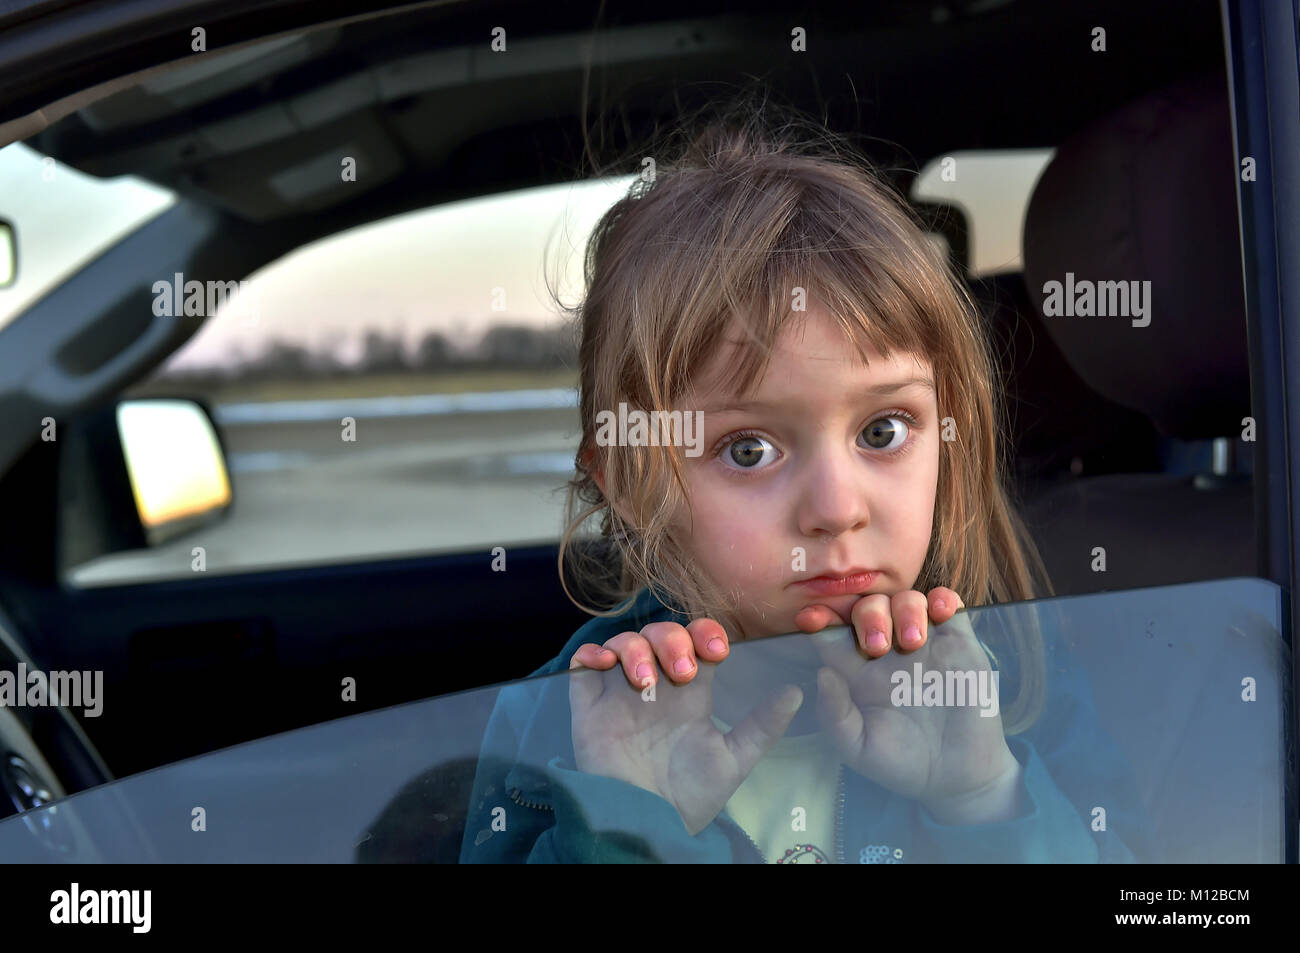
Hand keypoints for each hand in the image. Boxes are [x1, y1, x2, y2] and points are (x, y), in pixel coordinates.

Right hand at [568, 620, 803, 834]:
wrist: (649, 823)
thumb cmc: (691, 797)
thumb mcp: (733, 759)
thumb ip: (763, 726)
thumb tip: (797, 691)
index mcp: (690, 693)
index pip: (697, 642)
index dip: (706, 633)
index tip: (718, 651)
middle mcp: (657, 686)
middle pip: (661, 634)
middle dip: (672, 640)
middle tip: (682, 672)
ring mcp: (621, 693)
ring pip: (625, 642)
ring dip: (636, 649)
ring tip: (647, 681)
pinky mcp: (589, 706)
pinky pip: (582, 665)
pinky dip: (591, 655)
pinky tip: (605, 666)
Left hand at [798, 589, 1023, 822]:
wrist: (956, 775)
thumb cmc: (900, 763)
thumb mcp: (858, 747)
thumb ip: (835, 714)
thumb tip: (822, 673)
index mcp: (855, 670)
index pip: (832, 631)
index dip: (820, 617)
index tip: (811, 619)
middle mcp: (886, 649)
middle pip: (868, 607)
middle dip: (868, 616)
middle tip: (877, 648)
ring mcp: (923, 642)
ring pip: (906, 599)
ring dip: (905, 609)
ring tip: (913, 643)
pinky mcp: (957, 642)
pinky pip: (947, 604)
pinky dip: (943, 599)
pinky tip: (941, 613)